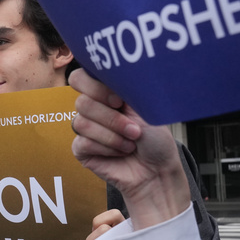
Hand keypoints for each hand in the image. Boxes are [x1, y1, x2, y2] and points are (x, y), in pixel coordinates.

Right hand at [69, 69, 189, 228]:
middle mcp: (94, 108)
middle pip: (82, 102)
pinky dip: (106, 148)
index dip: (96, 87)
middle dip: (112, 119)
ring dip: (112, 136)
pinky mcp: (82, 150)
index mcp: (106, 92)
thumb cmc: (156, 138)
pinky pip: (82, 143)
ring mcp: (86, 129)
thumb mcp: (146, 106)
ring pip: (81, 123)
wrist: (158, 170)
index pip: (80, 77)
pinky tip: (120, 153)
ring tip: (131, 143)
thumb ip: (125, 86)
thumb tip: (110, 68)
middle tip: (134, 129)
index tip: (120, 100)